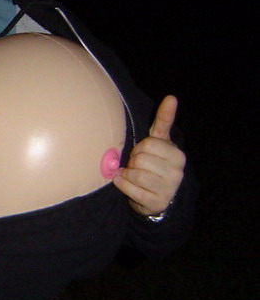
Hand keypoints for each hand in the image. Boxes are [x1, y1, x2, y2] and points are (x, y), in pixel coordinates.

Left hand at [113, 95, 185, 216]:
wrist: (158, 195)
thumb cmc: (155, 162)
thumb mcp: (159, 141)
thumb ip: (163, 120)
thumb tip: (171, 97)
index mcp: (177, 154)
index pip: (148, 144)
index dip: (139, 147)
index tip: (143, 152)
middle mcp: (177, 172)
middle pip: (140, 159)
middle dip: (133, 161)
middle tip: (137, 165)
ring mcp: (169, 189)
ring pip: (135, 175)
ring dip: (128, 174)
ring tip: (133, 175)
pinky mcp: (157, 202)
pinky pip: (131, 189)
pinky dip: (123, 184)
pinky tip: (126, 182)